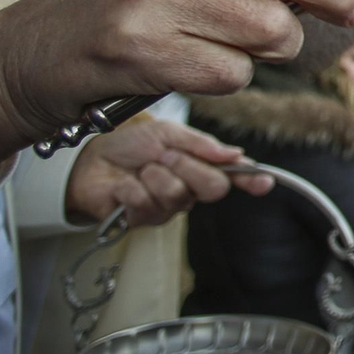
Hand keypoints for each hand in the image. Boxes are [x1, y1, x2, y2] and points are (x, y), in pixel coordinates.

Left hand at [64, 119, 274, 227]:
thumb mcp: (166, 133)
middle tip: (166, 155)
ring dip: (155, 175)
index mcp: (199, 165)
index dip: (252, 179)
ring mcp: (167, 207)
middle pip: (213, 188)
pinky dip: (131, 188)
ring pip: (179, 195)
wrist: (88, 161)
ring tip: (141, 169)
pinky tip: (124, 185)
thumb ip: (201, 144)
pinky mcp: (142, 220)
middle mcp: (189, 189)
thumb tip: (235, 153)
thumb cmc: (128, 145)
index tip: (265, 181)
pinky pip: (147, 205)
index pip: (233, 175)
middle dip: (190, 167)